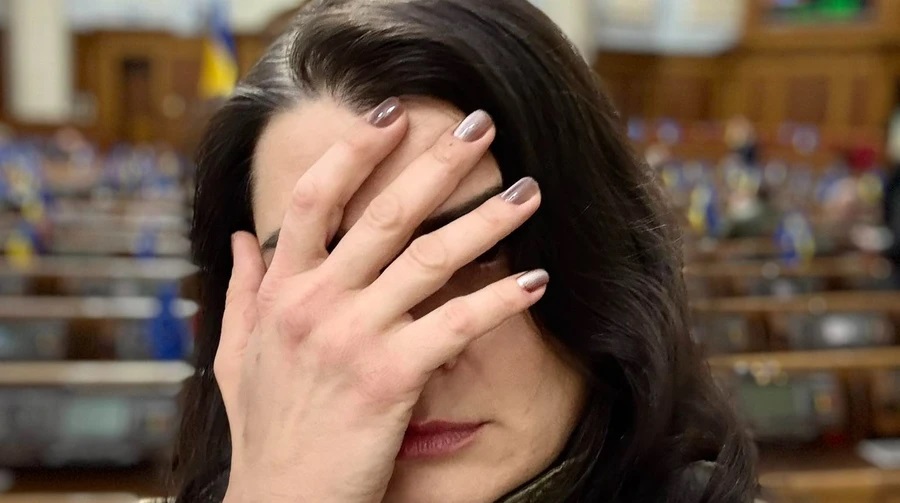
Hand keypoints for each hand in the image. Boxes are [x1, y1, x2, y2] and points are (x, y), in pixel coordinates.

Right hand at [217, 100, 545, 501]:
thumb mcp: (236, 357)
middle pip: (382, 213)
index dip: (352, 150)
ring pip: (428, 260)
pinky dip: (498, 303)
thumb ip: (241, 292)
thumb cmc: (267, 432)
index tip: (391, 115)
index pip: (312, 201)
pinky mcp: (389, 378)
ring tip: (528, 193)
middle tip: (480, 126)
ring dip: (485, 221)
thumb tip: (240, 238)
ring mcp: (352, 338)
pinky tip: (535, 283)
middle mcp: (315, 303)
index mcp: (281, 292)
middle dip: (435, 164)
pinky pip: (454, 327)